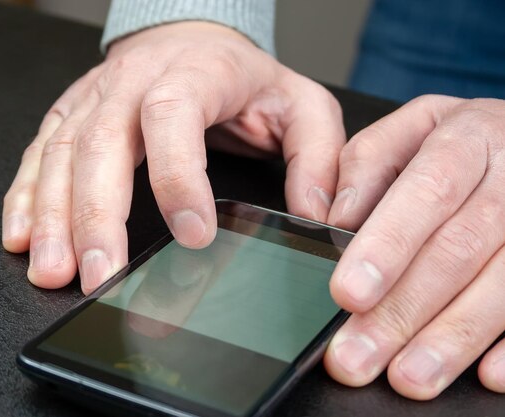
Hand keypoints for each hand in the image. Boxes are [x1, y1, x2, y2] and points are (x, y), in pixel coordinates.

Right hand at [1, 21, 344, 293]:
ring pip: (61, 153)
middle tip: (101, 275)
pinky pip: (38, 154)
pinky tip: (23, 238)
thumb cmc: (244, 77)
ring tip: (55, 270)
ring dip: (53, 216)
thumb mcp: (302, 105)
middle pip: (101, 144)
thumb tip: (313, 215)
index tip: (193, 235)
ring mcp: (94, 98)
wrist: (190, 36)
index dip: (178, 176)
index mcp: (195, 72)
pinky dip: (26, 198)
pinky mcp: (70, 114)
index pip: (173, 115)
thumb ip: (317, 157)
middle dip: (97, 216)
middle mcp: (132, 81)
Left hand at [323, 95, 504, 397]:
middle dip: (404, 309)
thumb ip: (366, 166)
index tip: (348, 293)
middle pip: (459, 249)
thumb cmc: (456, 141)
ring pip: (503, 285)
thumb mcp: (408, 130)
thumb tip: (334, 218)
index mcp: (468, 137)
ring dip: (453, 338)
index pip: (426, 191)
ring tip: (408, 377)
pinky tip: (486, 374)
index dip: (388, 245)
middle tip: (357, 355)